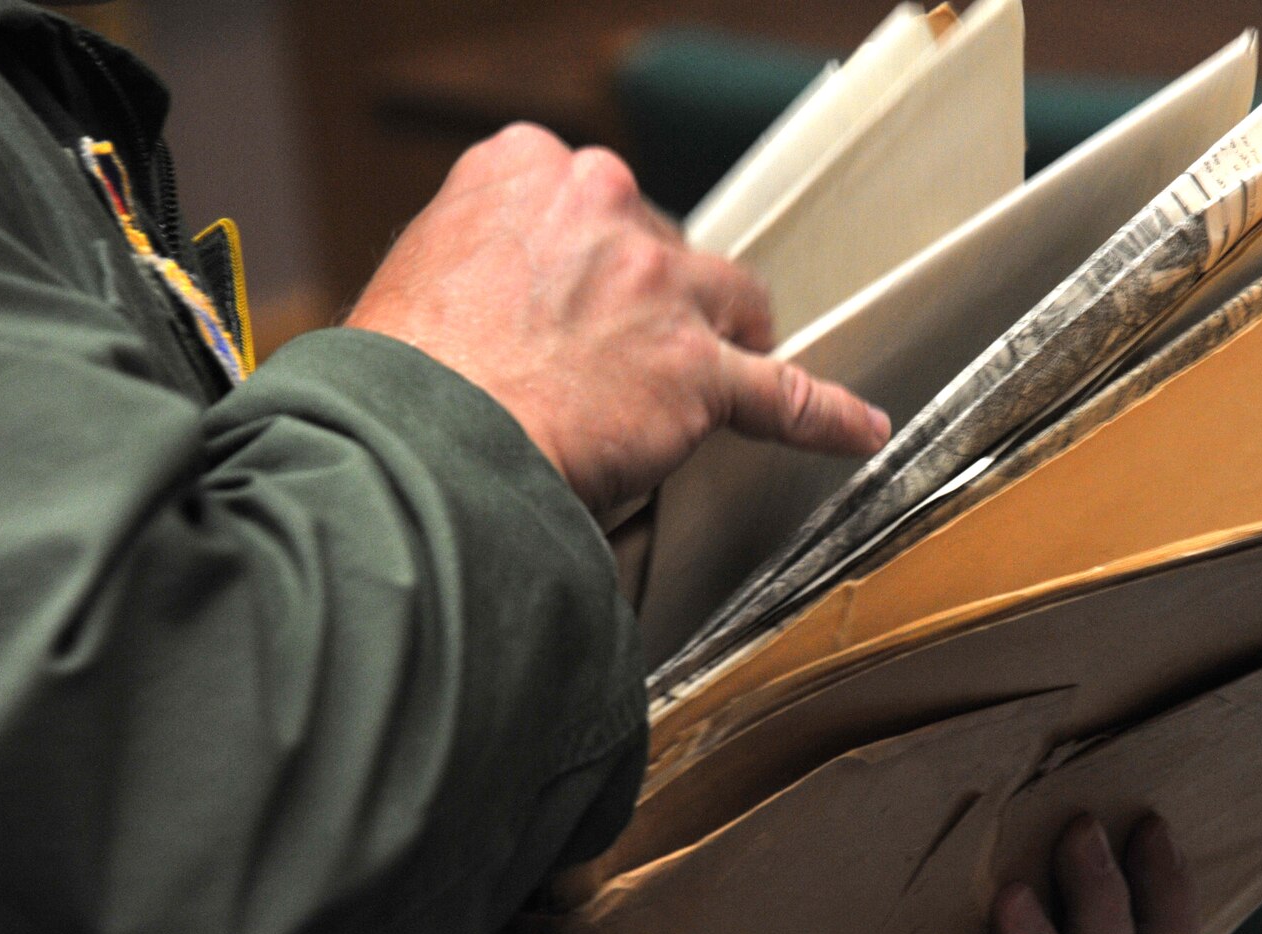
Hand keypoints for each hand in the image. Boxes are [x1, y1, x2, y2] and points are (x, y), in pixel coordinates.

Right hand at [345, 125, 890, 512]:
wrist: (421, 437)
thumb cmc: (403, 373)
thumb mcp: (415, 270)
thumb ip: (478, 260)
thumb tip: (496, 298)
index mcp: (524, 168)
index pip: (588, 204)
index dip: (585, 263)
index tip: (571, 300)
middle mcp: (601, 206)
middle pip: (660, 248)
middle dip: (646, 301)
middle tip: (607, 360)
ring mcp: (657, 286)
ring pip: (726, 303)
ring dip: (719, 338)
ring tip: (706, 380)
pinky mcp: (695, 370)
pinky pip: (782, 394)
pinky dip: (826, 415)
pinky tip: (858, 427)